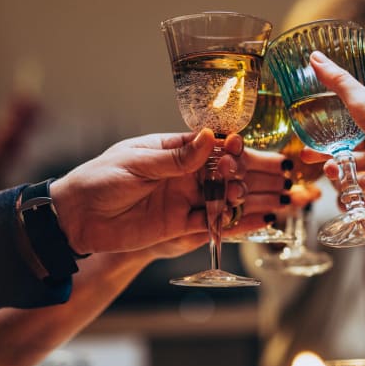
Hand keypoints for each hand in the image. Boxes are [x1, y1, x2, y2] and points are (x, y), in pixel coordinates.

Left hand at [51, 129, 286, 254]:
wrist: (75, 216)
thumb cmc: (99, 178)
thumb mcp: (136, 161)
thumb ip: (175, 156)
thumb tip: (209, 139)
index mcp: (177, 150)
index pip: (219, 149)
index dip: (242, 151)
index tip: (263, 152)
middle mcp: (188, 175)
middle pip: (232, 175)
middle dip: (261, 176)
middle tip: (289, 178)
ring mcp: (187, 200)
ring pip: (228, 200)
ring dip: (256, 200)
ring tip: (286, 201)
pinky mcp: (181, 226)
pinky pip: (214, 224)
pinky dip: (237, 224)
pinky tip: (261, 222)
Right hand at [306, 51, 364, 207]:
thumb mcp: (364, 104)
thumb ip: (338, 83)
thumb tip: (314, 57)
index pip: (349, 118)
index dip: (327, 128)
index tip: (308, 136)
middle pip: (348, 146)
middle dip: (329, 155)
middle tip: (311, 161)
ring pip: (356, 167)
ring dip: (344, 172)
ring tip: (336, 174)